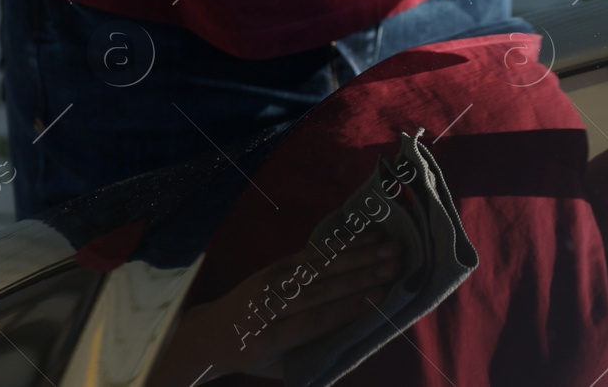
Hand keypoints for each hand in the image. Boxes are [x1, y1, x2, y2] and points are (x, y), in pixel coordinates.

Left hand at [147, 235, 399, 384]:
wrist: (212, 333)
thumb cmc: (255, 357)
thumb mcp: (280, 368)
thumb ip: (315, 355)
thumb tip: (360, 340)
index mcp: (268, 339)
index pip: (314, 321)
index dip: (347, 309)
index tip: (381, 297)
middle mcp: (268, 306)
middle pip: (321, 289)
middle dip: (362, 276)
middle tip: (395, 266)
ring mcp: (271, 281)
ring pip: (320, 266)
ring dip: (359, 255)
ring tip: (390, 248)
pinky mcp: (277, 264)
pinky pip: (313, 253)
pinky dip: (343, 245)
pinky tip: (368, 238)